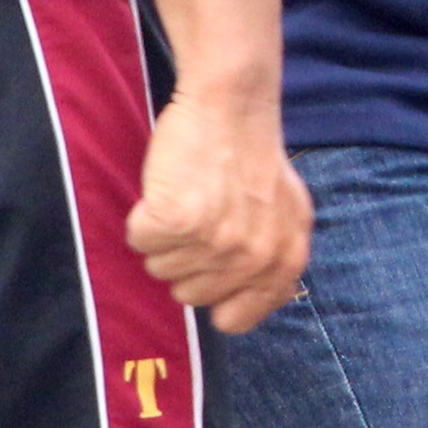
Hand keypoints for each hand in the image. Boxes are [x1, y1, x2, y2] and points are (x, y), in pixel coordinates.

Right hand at [128, 85, 313, 333]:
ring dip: (166, 236)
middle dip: (186, 258)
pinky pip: (139, 241)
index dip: (214, 296)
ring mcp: (215, 242)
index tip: (210, 266)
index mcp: (285, 262)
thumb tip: (252, 305)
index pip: (234, 321)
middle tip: (202, 213)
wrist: (231, 106)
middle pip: (188, 295)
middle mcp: (254, 258)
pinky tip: (168, 190)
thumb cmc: (252, 156)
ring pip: (159, 269)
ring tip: (189, 196)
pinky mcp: (176, 222)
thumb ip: (275, 261)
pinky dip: (144, 217)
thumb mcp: (288, 214)